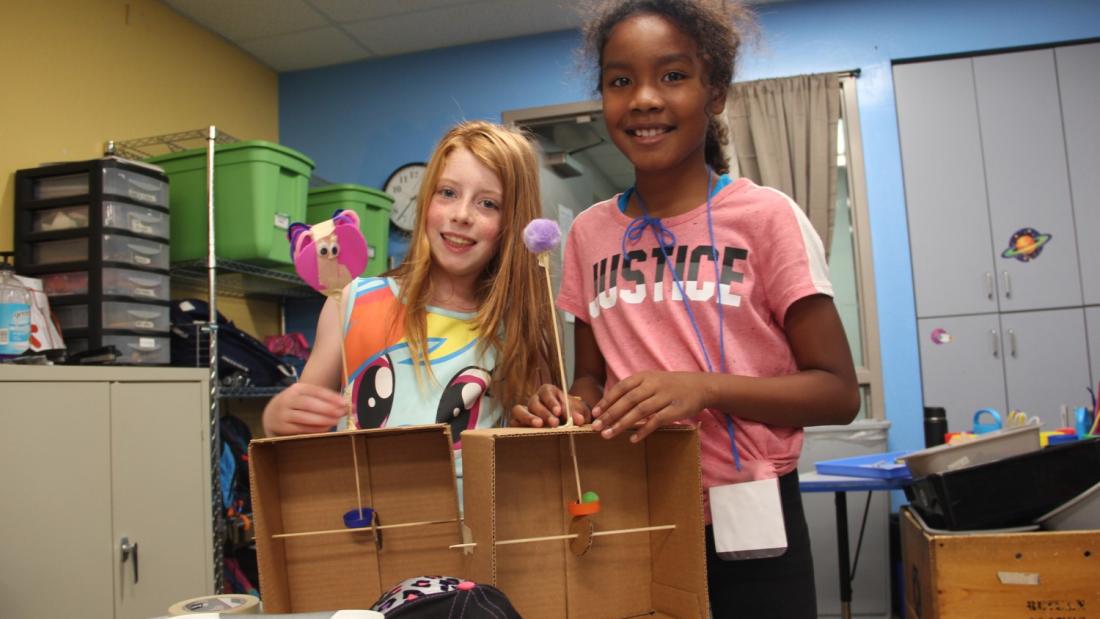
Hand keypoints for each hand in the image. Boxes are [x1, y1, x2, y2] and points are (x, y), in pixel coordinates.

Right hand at [262, 382, 346, 435]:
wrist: (271, 414)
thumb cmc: (296, 405)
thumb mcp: (305, 396)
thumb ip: (323, 400)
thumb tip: (346, 405)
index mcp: (297, 388)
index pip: (315, 391)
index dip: (330, 397)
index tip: (344, 402)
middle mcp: (288, 399)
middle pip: (308, 403)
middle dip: (327, 409)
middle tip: (341, 413)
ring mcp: (283, 413)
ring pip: (304, 417)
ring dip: (322, 420)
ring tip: (336, 421)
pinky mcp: (282, 427)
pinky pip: (300, 428)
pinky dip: (314, 429)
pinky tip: (325, 428)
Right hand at [510, 384, 591, 427]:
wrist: (568, 421)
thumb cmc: (572, 413)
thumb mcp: (578, 411)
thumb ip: (578, 414)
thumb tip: (579, 420)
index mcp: (548, 392)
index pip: (546, 392)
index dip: (551, 401)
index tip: (558, 411)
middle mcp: (535, 399)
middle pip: (533, 402)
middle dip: (543, 413)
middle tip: (554, 423)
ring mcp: (525, 410)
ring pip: (518, 410)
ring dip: (527, 418)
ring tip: (538, 426)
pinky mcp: (519, 422)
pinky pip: (514, 422)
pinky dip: (518, 427)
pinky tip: (527, 433)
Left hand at [590, 371, 709, 441]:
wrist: (701, 386)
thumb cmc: (670, 386)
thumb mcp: (652, 380)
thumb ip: (633, 390)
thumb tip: (609, 405)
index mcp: (645, 376)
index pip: (621, 388)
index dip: (606, 400)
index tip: (594, 413)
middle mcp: (653, 385)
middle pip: (628, 400)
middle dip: (610, 414)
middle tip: (596, 427)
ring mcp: (665, 397)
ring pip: (640, 411)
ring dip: (622, 424)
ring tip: (608, 435)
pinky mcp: (675, 410)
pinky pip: (656, 421)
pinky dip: (644, 430)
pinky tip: (633, 439)